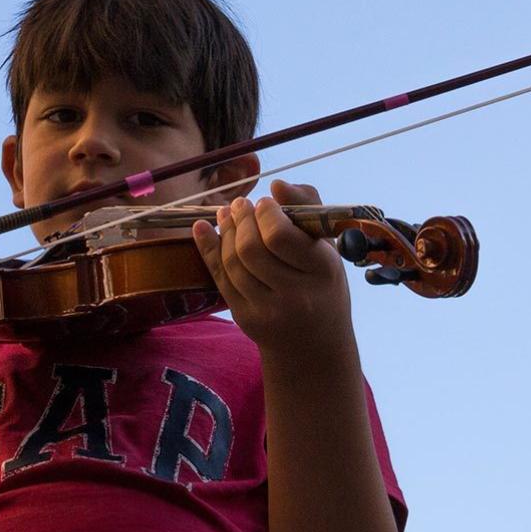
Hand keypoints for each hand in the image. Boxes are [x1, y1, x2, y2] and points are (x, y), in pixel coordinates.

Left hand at [192, 180, 354, 360]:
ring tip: (227, 213)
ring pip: (233, 263)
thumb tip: (277, 184)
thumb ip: (308, 208)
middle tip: (241, 204)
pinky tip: (202, 228)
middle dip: (241, 219)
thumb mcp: (327, 248)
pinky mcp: (245, 318)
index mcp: (322, 271)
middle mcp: (296, 295)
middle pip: (252, 249)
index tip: (265, 203)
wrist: (313, 346)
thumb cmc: (322, 286)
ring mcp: (267, 310)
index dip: (266, 213)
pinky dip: (208, 249)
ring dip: (225, 231)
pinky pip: (220, 278)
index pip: (282, 237)